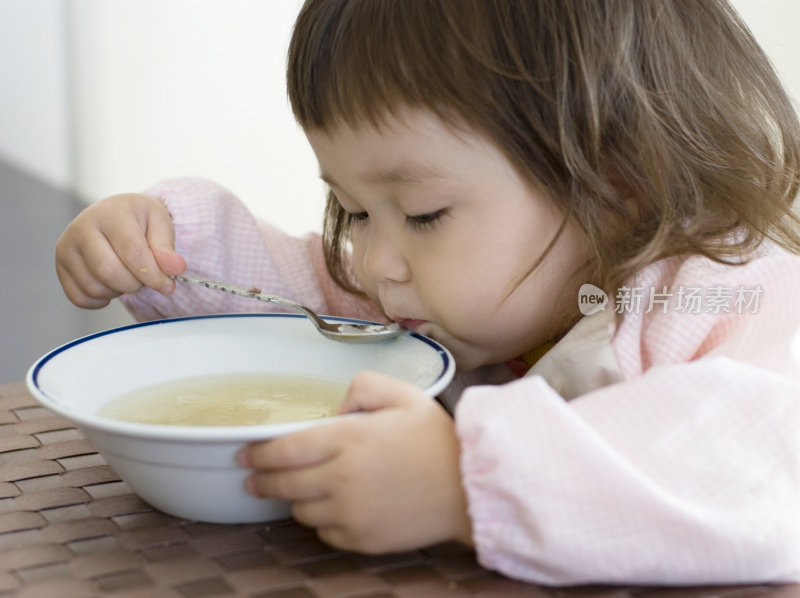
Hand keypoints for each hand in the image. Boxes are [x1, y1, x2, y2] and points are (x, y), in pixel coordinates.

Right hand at [56, 193, 186, 307]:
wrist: (116, 215)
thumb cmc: (140, 220)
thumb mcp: (160, 224)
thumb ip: (167, 248)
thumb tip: (175, 269)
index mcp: (110, 213)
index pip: (132, 253)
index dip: (153, 275)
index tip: (167, 283)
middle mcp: (81, 228)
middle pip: (108, 272)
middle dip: (134, 283)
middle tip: (144, 277)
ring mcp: (66, 248)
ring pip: (94, 287)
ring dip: (118, 291)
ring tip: (128, 274)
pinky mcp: (60, 267)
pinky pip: (80, 297)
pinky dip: (101, 299)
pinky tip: (112, 284)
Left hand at [238, 371, 472, 553]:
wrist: (471, 488)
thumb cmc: (438, 439)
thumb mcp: (405, 394)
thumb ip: (364, 387)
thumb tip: (338, 409)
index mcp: (349, 439)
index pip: (284, 449)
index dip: (257, 453)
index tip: (244, 454)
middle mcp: (342, 478)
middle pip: (283, 483)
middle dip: (262, 480)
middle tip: (254, 478)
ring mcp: (351, 513)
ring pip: (300, 511)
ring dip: (295, 499)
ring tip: (301, 489)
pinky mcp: (362, 539)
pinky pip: (325, 533)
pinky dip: (322, 521)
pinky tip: (335, 507)